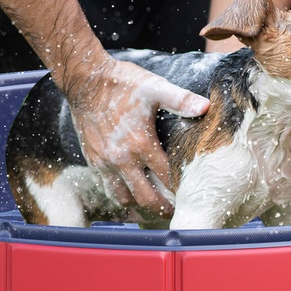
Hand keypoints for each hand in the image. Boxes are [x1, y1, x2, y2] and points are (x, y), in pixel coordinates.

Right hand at [65, 58, 209, 215]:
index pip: (166, 178)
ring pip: (123, 197)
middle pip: (145, 197)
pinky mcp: (93, 160)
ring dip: (140, 203)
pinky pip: (108, 187)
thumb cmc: (121, 83)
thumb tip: (206, 107)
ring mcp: (104, 162)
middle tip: (175, 210)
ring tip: (154, 202)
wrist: (85, 80)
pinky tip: (132, 189)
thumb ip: (180, 100)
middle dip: (162, 208)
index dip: (180, 189)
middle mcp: (121, 159)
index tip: (190, 194)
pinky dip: (122, 193)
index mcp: (141, 143)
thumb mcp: (154, 87)